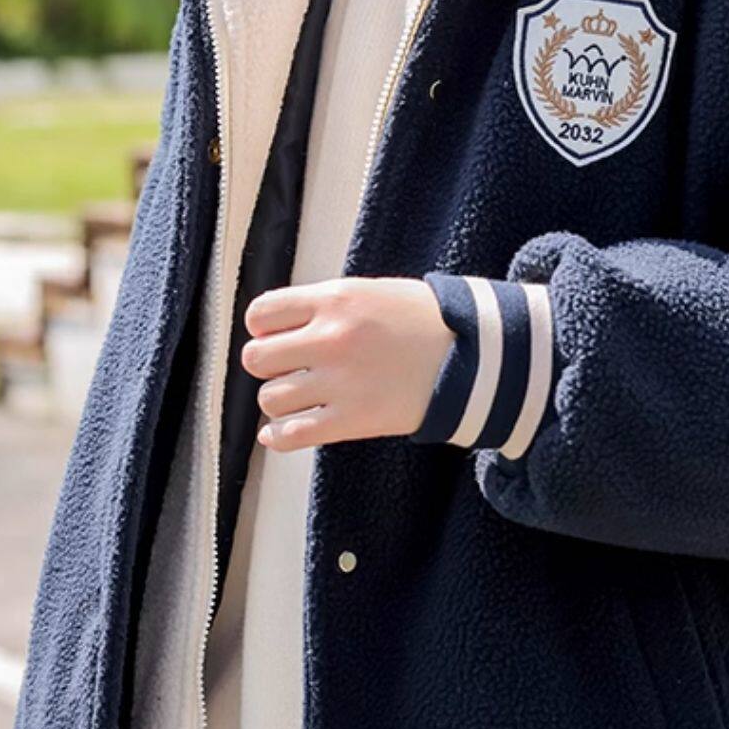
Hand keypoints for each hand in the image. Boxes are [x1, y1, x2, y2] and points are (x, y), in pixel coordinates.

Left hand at [243, 275, 454, 449]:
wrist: (472, 356)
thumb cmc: (424, 321)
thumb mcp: (370, 291)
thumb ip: (324, 305)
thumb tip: (280, 325)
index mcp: (335, 300)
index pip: (261, 314)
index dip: (263, 328)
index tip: (275, 336)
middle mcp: (331, 339)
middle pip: (256, 359)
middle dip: (268, 364)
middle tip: (287, 367)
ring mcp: (340, 382)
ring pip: (270, 399)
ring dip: (279, 400)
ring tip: (300, 397)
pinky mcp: (352, 420)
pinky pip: (291, 435)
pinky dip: (278, 437)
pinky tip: (282, 431)